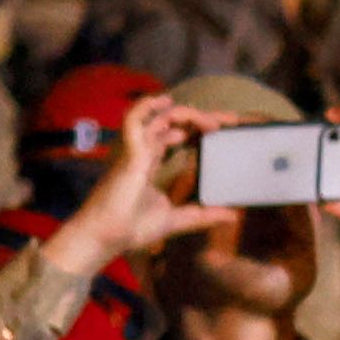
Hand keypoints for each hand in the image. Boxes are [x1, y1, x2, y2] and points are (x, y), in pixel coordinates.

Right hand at [42, 94, 225, 275]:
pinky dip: (147, 107)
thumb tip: (233, 216)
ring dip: (187, 114)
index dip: (198, 126)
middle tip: (230, 120)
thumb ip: (204, 215)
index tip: (225, 127)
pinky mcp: (129, 155)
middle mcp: (143, 152)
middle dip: (200, 117)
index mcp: (152, 163)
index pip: (177, 134)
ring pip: (159, 118)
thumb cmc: (131, 229)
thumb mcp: (178, 220)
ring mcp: (135, 151)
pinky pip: (134, 121)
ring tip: (212, 122)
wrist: (106, 239)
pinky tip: (165, 101)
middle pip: (172, 122)